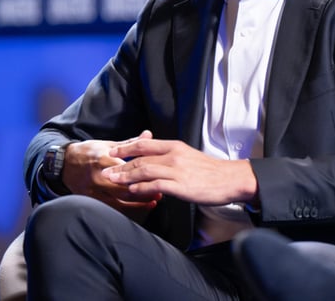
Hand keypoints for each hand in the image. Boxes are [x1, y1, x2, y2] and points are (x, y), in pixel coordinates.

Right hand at [62, 131, 162, 221]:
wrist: (64, 164)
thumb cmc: (88, 152)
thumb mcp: (108, 144)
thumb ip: (130, 143)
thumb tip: (148, 134)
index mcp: (103, 160)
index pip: (128, 170)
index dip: (145, 175)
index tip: (159, 176)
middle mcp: (98, 178)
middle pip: (126, 189)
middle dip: (144, 192)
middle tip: (160, 190)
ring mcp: (93, 191)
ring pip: (120, 203)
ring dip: (139, 203)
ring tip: (153, 200)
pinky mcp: (91, 200)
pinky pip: (112, 208)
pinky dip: (127, 209)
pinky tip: (138, 207)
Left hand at [102, 138, 258, 205]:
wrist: (230, 179)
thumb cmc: (210, 171)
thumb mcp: (188, 156)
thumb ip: (171, 156)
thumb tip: (154, 159)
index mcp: (175, 146)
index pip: (144, 144)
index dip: (126, 147)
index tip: (112, 150)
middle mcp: (173, 156)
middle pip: (140, 158)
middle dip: (120, 164)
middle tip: (105, 170)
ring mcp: (176, 171)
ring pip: (144, 171)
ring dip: (126, 176)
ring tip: (113, 180)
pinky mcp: (180, 186)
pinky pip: (155, 186)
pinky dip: (141, 188)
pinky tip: (132, 190)